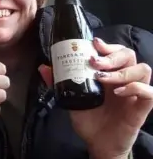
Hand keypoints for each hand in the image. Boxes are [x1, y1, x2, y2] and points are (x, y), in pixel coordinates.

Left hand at [39, 37, 152, 158]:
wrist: (98, 143)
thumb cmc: (89, 119)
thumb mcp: (70, 99)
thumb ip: (59, 83)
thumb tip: (43, 67)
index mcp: (109, 74)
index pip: (116, 51)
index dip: (107, 45)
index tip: (93, 43)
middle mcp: (124, 80)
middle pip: (129, 54)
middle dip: (112, 55)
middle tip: (94, 62)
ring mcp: (134, 93)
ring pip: (142, 69)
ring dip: (122, 71)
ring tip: (103, 79)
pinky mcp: (142, 107)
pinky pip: (150, 92)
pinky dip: (135, 88)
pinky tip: (118, 92)